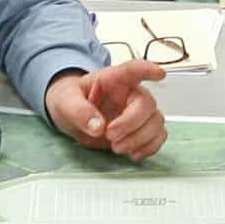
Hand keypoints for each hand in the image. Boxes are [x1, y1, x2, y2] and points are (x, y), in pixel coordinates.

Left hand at [46, 61, 166, 161]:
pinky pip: (157, 136)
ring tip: (117, 148)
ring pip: (156, 121)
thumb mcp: (65, 101)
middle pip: (146, 103)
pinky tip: (132, 154)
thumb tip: (97, 126)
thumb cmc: (70, 101)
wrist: (70, 117)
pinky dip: (149, 148)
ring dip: (140, 139)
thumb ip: (79, 111)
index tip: (159, 73)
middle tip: (110, 136)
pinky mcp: (140, 130)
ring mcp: (138, 112)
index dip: (148, 69)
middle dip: (131, 123)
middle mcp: (130, 93)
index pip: (133, 69)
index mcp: (113, 79)